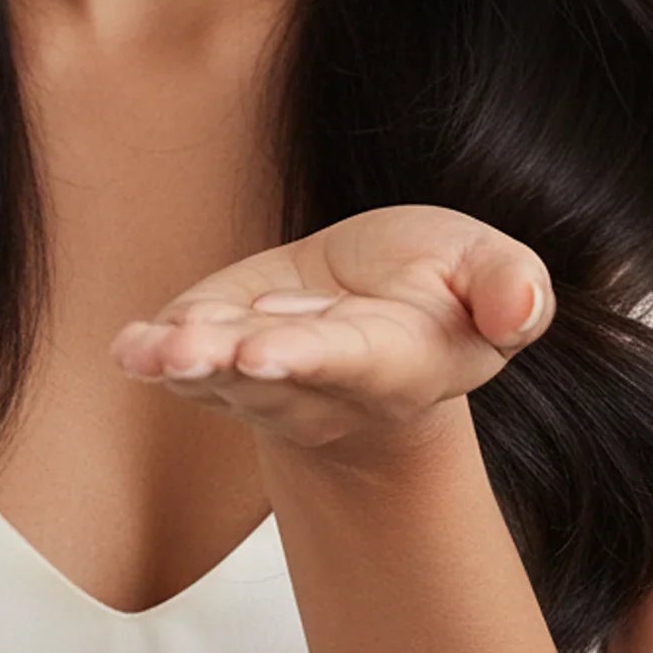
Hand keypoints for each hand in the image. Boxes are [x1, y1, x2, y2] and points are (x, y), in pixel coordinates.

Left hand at [107, 204, 553, 455]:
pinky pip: (181, 360)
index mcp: (395, 359)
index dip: (310, 355)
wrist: (374, 314)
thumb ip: (509, 287)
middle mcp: (320, 382)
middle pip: (276, 377)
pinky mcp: (215, 348)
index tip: (269, 351)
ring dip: (188, 361)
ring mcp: (259, 375)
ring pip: (220, 375)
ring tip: (159, 349)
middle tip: (206, 351)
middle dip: (240, 363)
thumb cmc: (436, 290)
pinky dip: (153, 353)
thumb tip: (520, 307)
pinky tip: (131, 346)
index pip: (350, 359)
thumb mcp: (486, 269)